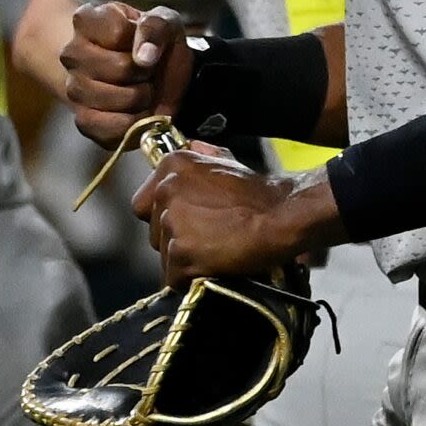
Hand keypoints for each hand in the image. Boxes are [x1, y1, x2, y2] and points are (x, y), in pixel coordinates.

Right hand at [60, 1, 195, 146]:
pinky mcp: (82, 119)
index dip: (141, 41)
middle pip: (117, 68)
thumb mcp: (167, 24)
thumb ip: (157, 27)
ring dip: (138, 98)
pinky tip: (135, 112)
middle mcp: (71, 53)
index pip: (117, 33)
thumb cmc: (157, 46)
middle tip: (145, 71)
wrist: (160, 79)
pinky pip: (103, 126)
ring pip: (110, 98)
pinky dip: (129, 123)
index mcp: (87, 20)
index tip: (143, 44)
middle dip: (142, 73)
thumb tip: (144, 57)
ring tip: (141, 90)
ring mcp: (73, 87)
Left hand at [132, 150, 337, 285]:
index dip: (163, 217)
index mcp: (171, 166)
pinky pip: (174, 277)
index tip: (184, 223)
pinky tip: (212, 269)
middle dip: (175, 240)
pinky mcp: (181, 253)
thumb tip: (192, 146)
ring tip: (214, 253)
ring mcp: (172, 223)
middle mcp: (164, 192)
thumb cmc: (259, 193)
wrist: (282, 216)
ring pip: (164, 255)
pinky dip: (191, 279)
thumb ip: (202, 156)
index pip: (143, 203)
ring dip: (185, 260)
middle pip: (153, 231)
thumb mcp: (226, 160)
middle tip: (206, 240)